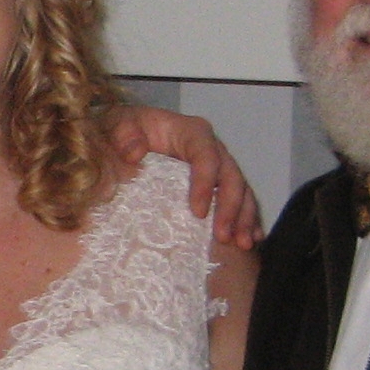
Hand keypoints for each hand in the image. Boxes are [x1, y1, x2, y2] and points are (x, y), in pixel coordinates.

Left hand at [105, 106, 264, 249]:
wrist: (124, 134)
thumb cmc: (123, 130)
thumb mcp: (117, 125)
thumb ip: (124, 135)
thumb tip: (136, 153)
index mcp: (190, 132)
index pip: (205, 155)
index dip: (205, 183)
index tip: (198, 212)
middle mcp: (210, 148)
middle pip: (230, 175)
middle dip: (231, 207)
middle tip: (224, 236)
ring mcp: (216, 167)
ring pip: (241, 190)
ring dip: (244, 218)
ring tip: (243, 244)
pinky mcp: (216, 184)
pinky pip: (239, 200)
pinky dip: (247, 220)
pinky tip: (252, 239)